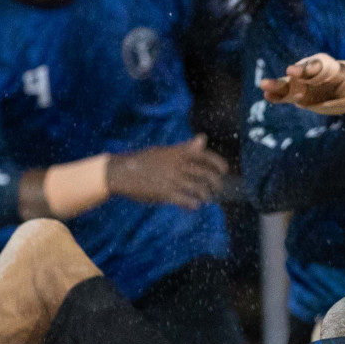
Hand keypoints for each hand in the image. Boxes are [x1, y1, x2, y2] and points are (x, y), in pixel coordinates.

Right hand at [107, 135, 227, 209]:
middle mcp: (178, 165)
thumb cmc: (143, 161)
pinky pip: (188, 201)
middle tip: (217, 189)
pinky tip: (194, 206)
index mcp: (177, 153)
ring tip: (205, 199)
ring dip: (206, 196)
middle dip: (216, 184)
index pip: (205, 156)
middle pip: (207, 175)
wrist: (120, 172)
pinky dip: (194, 205)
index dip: (218, 163)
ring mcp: (173, 180)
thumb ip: (185, 147)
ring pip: (200, 190)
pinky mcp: (166, 194)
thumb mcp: (164, 151)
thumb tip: (203, 138)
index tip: (224, 170)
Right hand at [261, 54, 344, 115]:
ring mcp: (304, 83)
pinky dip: (277, 95)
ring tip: (264, 87)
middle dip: (295, 73)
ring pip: (289, 83)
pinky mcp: (298, 94)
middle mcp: (314, 72)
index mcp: (330, 67)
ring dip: (278, 84)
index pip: (319, 65)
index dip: (311, 67)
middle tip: (288, 73)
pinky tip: (267, 96)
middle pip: (302, 71)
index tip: (301, 70)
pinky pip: (286, 94)